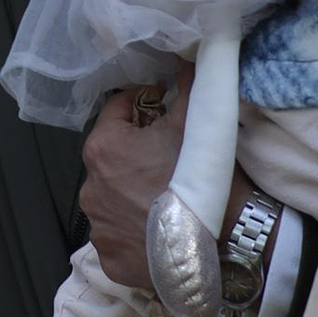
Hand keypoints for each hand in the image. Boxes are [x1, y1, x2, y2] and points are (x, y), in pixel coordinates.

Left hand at [79, 87, 255, 294]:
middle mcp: (89, 188)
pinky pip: (118, 236)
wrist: (228, 241)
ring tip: (164, 195)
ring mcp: (98, 228)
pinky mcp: (110, 259)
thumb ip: (186, 83)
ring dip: (131, 192)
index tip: (161, 108)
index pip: (116, 110)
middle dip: (135, 151)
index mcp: (103, 149)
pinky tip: (159, 228)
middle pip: (112, 156)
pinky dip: (134, 230)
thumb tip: (183, 56)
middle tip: (168, 155)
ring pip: (112, 198)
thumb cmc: (205, 175)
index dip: (142, 103)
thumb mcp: (198, 120)